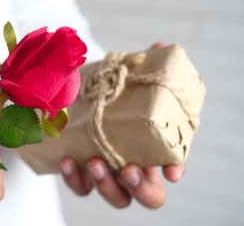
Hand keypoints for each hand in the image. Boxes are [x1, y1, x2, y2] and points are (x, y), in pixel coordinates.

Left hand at [60, 42, 181, 208]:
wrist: (76, 98)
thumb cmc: (110, 91)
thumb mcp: (125, 77)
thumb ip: (143, 64)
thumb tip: (158, 47)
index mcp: (151, 145)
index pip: (172, 163)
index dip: (175, 168)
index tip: (172, 172)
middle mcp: (134, 165)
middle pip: (150, 195)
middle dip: (142, 188)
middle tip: (128, 170)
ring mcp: (109, 174)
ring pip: (117, 197)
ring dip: (108, 185)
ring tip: (95, 162)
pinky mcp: (83, 175)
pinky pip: (82, 187)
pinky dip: (76, 180)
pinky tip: (68, 161)